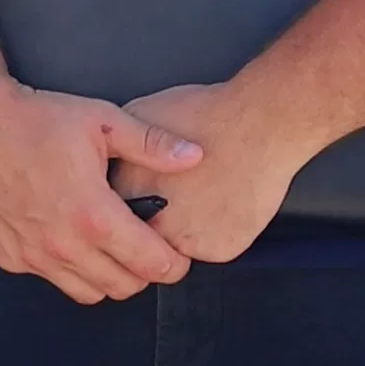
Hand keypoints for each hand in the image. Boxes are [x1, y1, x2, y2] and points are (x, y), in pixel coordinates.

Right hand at [0, 70, 209, 302]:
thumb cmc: (35, 117)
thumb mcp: (101, 121)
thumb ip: (152, 144)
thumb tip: (195, 157)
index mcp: (93, 215)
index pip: (152, 265)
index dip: (174, 264)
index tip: (178, 253)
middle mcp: (62, 245)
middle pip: (124, 288)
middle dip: (143, 271)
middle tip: (144, 244)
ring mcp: (32, 255)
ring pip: (89, 292)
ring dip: (107, 275)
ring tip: (108, 242)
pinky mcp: (8, 256)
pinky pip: (51, 278)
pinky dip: (68, 267)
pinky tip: (68, 235)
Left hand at [113, 77, 314, 263]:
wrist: (258, 125)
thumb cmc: (205, 115)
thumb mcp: (140, 115)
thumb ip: (120, 148)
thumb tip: (106, 159)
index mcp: (128, 191)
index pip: (110, 210)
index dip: (125, 199)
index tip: (139, 190)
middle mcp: (153, 222)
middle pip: (143, 232)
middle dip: (152, 217)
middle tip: (175, 191)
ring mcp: (186, 241)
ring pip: (176, 243)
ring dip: (182, 227)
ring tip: (201, 192)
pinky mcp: (218, 250)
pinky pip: (209, 248)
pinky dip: (213, 231)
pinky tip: (220, 200)